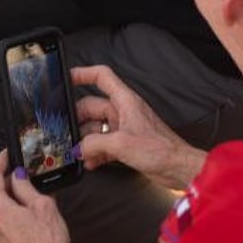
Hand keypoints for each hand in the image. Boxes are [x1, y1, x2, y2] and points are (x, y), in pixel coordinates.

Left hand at [0, 151, 72, 242]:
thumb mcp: (42, 206)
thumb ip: (25, 187)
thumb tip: (17, 176)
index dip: (0, 160)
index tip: (8, 153)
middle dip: (5, 179)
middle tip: (21, 170)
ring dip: (8, 195)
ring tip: (27, 190)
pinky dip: (9, 209)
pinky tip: (25, 209)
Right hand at [72, 64, 205, 190]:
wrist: (177, 168)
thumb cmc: (160, 149)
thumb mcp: (121, 144)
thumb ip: (94, 143)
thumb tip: (78, 148)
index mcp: (125, 101)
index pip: (101, 77)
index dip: (82, 74)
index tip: (66, 78)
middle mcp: (123, 111)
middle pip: (92, 106)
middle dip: (78, 120)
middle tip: (67, 132)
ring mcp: (123, 127)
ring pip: (95, 127)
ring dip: (86, 140)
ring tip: (79, 152)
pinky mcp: (125, 143)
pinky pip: (102, 143)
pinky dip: (95, 152)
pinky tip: (90, 162)